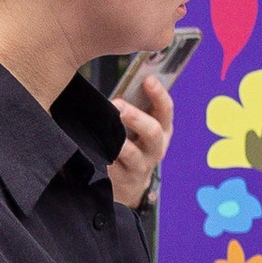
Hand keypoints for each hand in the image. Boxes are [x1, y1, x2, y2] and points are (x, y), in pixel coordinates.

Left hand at [109, 65, 174, 208]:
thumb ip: (134, 108)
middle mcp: (156, 147)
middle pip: (152, 131)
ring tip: (106, 128)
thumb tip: (120, 90)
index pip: (166, 110)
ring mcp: (142, 165)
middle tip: (118, 105)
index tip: (148, 79)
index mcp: (163, 129)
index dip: (159, 94)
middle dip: (136, 117)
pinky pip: (114, 168)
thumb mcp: (139, 126)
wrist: (129, 183)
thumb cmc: (133, 143)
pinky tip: (95, 148)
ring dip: (119, 140)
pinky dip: (105, 158)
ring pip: (133, 153)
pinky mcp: (125, 179)